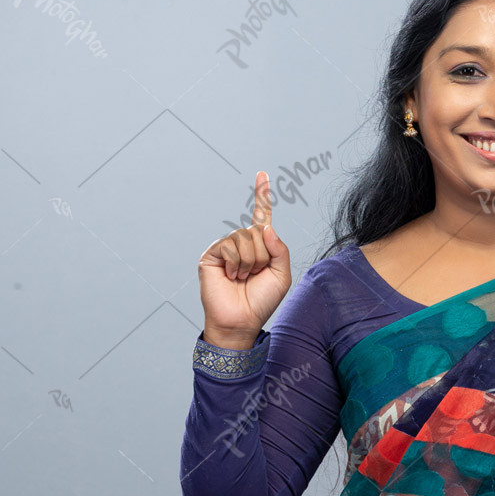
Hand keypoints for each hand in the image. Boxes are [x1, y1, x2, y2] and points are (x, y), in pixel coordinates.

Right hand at [197, 171, 290, 345]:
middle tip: (254, 275)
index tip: (263, 174)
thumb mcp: (281, 274)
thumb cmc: (262, 300)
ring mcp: (225, 247)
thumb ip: (279, 249)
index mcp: (260, 246)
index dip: (262, 195)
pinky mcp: (211, 254)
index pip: (261, 216)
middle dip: (263, 256)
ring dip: (250, 262)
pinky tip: (231, 276)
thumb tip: (265, 226)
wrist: (242, 321)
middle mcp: (242, 243)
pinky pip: (230, 245)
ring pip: (246, 238)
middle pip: (258, 230)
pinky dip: (236, 262)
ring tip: (242, 278)